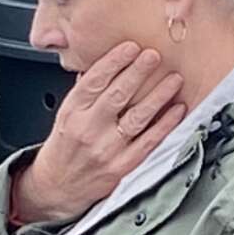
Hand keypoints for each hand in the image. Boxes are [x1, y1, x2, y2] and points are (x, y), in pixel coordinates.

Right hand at [12, 42, 186, 224]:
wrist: (56, 187)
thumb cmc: (63, 148)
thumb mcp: (65, 115)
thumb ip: (85, 91)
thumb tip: (107, 65)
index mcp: (72, 112)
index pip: (94, 81)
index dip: (114, 62)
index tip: (131, 47)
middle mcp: (88, 129)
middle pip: (117, 95)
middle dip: (138, 72)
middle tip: (154, 55)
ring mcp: (106, 149)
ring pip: (137, 117)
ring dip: (158, 96)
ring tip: (174, 79)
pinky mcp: (122, 166)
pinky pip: (148, 142)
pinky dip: (165, 125)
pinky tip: (177, 110)